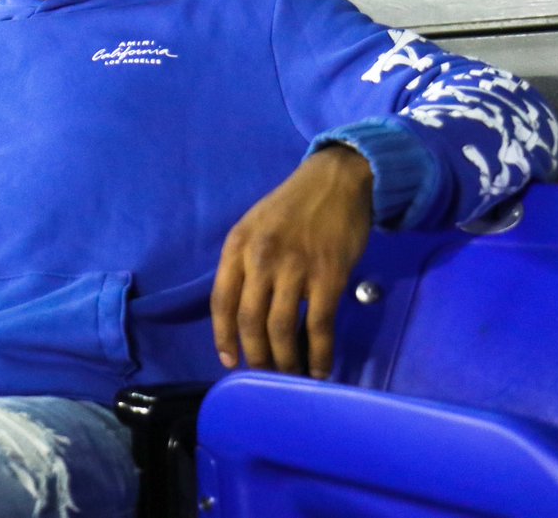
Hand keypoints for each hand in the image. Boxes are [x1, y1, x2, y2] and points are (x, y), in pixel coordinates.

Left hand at [211, 145, 372, 378]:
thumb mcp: (254, 226)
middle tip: (264, 376)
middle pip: (249, 321)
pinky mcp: (328, 275)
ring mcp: (294, 267)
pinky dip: (320, 354)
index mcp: (237, 246)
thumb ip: (245, 263)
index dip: (223, 336)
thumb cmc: (292, 206)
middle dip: (256, 356)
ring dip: (285, 361)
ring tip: (290, 377)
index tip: (229, 361)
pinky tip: (320, 369)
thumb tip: (242, 311)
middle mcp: (260, 259)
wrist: (336, 181)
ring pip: (281, 328)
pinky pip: (319, 325)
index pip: (221, 301)